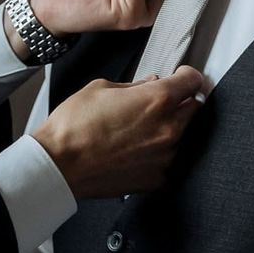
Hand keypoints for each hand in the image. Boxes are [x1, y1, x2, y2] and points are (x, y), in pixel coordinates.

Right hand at [34, 66, 205, 197]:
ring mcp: (164, 157)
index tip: (181, 76)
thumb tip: (149, 84)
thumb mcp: (101, 88)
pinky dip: (156, 153)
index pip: (193, 80)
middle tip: (160, 100)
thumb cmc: (74, 126)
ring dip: (168, 128)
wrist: (59, 164)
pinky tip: (134, 149)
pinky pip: (166, 159)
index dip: (187, 75)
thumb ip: (134, 85)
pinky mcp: (156, 178)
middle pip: (194, 107)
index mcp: (157, 100)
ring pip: (181, 135)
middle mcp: (168, 129)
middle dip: (181, 100)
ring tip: (139, 128)